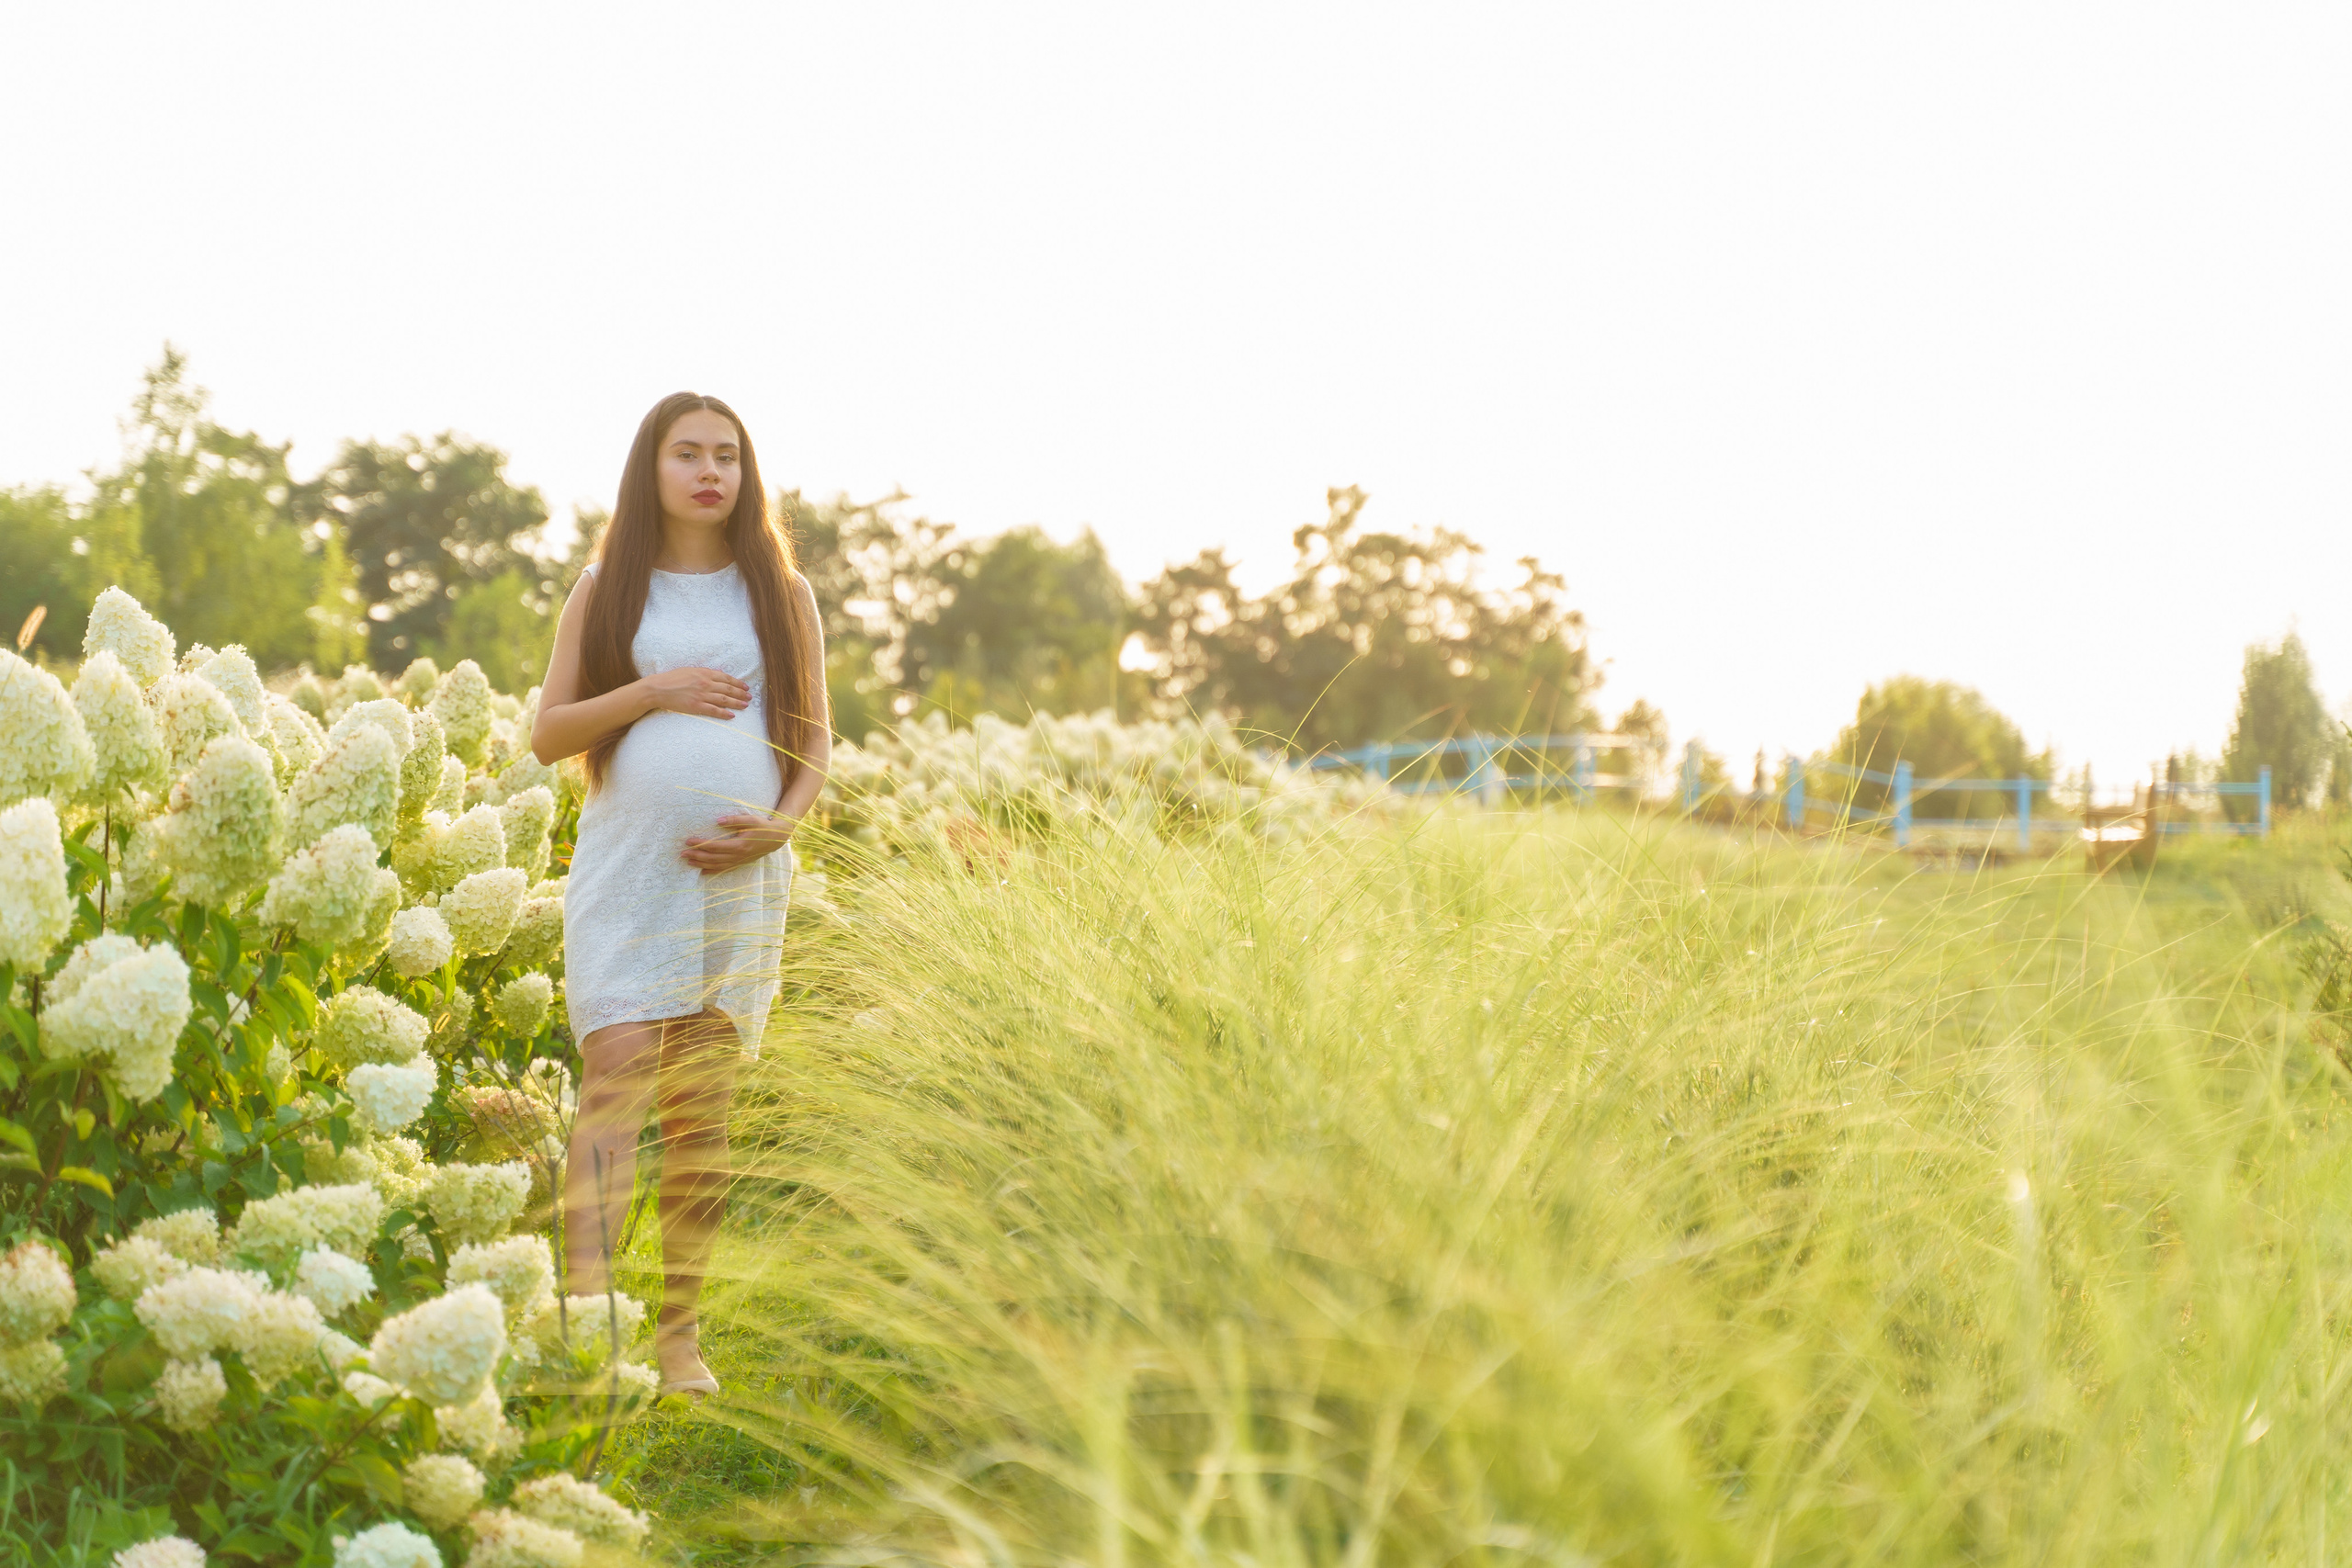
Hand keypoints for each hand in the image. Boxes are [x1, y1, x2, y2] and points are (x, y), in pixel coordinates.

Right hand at [638, 667, 750, 720]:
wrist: (658, 688)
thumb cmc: (672, 678)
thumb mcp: (690, 670)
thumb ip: (704, 672)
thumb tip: (718, 673)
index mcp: (704, 673)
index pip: (726, 678)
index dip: (737, 683)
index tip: (745, 686)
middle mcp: (705, 683)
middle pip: (728, 689)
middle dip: (741, 693)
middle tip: (749, 697)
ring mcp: (702, 695)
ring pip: (724, 700)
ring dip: (737, 703)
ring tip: (745, 705)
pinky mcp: (696, 706)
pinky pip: (714, 711)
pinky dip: (724, 713)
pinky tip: (732, 715)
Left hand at [682, 810, 796, 874]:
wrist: (776, 839)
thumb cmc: (763, 827)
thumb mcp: (751, 820)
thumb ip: (735, 820)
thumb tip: (718, 820)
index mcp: (739, 845)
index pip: (715, 846)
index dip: (701, 844)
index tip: (688, 841)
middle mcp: (738, 856)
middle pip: (713, 858)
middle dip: (696, 856)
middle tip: (682, 854)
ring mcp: (739, 861)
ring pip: (717, 865)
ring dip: (701, 864)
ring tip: (688, 862)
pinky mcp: (740, 863)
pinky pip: (724, 869)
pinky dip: (712, 871)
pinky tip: (702, 872)